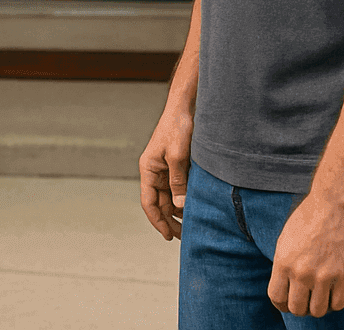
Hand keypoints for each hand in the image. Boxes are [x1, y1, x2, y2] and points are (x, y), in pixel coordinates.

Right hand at [139, 109, 192, 240]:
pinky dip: (185, 199)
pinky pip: (179, 188)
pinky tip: (195, 208)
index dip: (157, 221)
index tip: (167, 236)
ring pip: (170, 197)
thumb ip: (178, 182)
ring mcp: (166, 170)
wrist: (186, 108)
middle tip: (184, 237)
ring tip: (191, 226)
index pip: (148, 202)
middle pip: (160, 203)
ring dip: (178, 212)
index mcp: (148, 169)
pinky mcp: (178, 166)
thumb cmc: (177, 128)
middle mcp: (155, 172)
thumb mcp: (178, 156)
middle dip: (170, 221)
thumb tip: (180, 207)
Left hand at [268, 194, 343, 316]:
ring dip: (317, 307)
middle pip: (297, 309)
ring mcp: (324, 276)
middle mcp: (302, 273)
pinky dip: (334, 303)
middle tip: (304, 301)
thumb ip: (283, 265)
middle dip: (299, 308)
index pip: (276, 298)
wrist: (333, 205)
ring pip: (318, 311)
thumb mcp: (284, 241)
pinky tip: (332, 293)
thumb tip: (284, 288)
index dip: (280, 304)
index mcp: (283, 263)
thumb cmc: (307, 220)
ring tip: (318, 297)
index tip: (286, 302)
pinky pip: (339, 304)